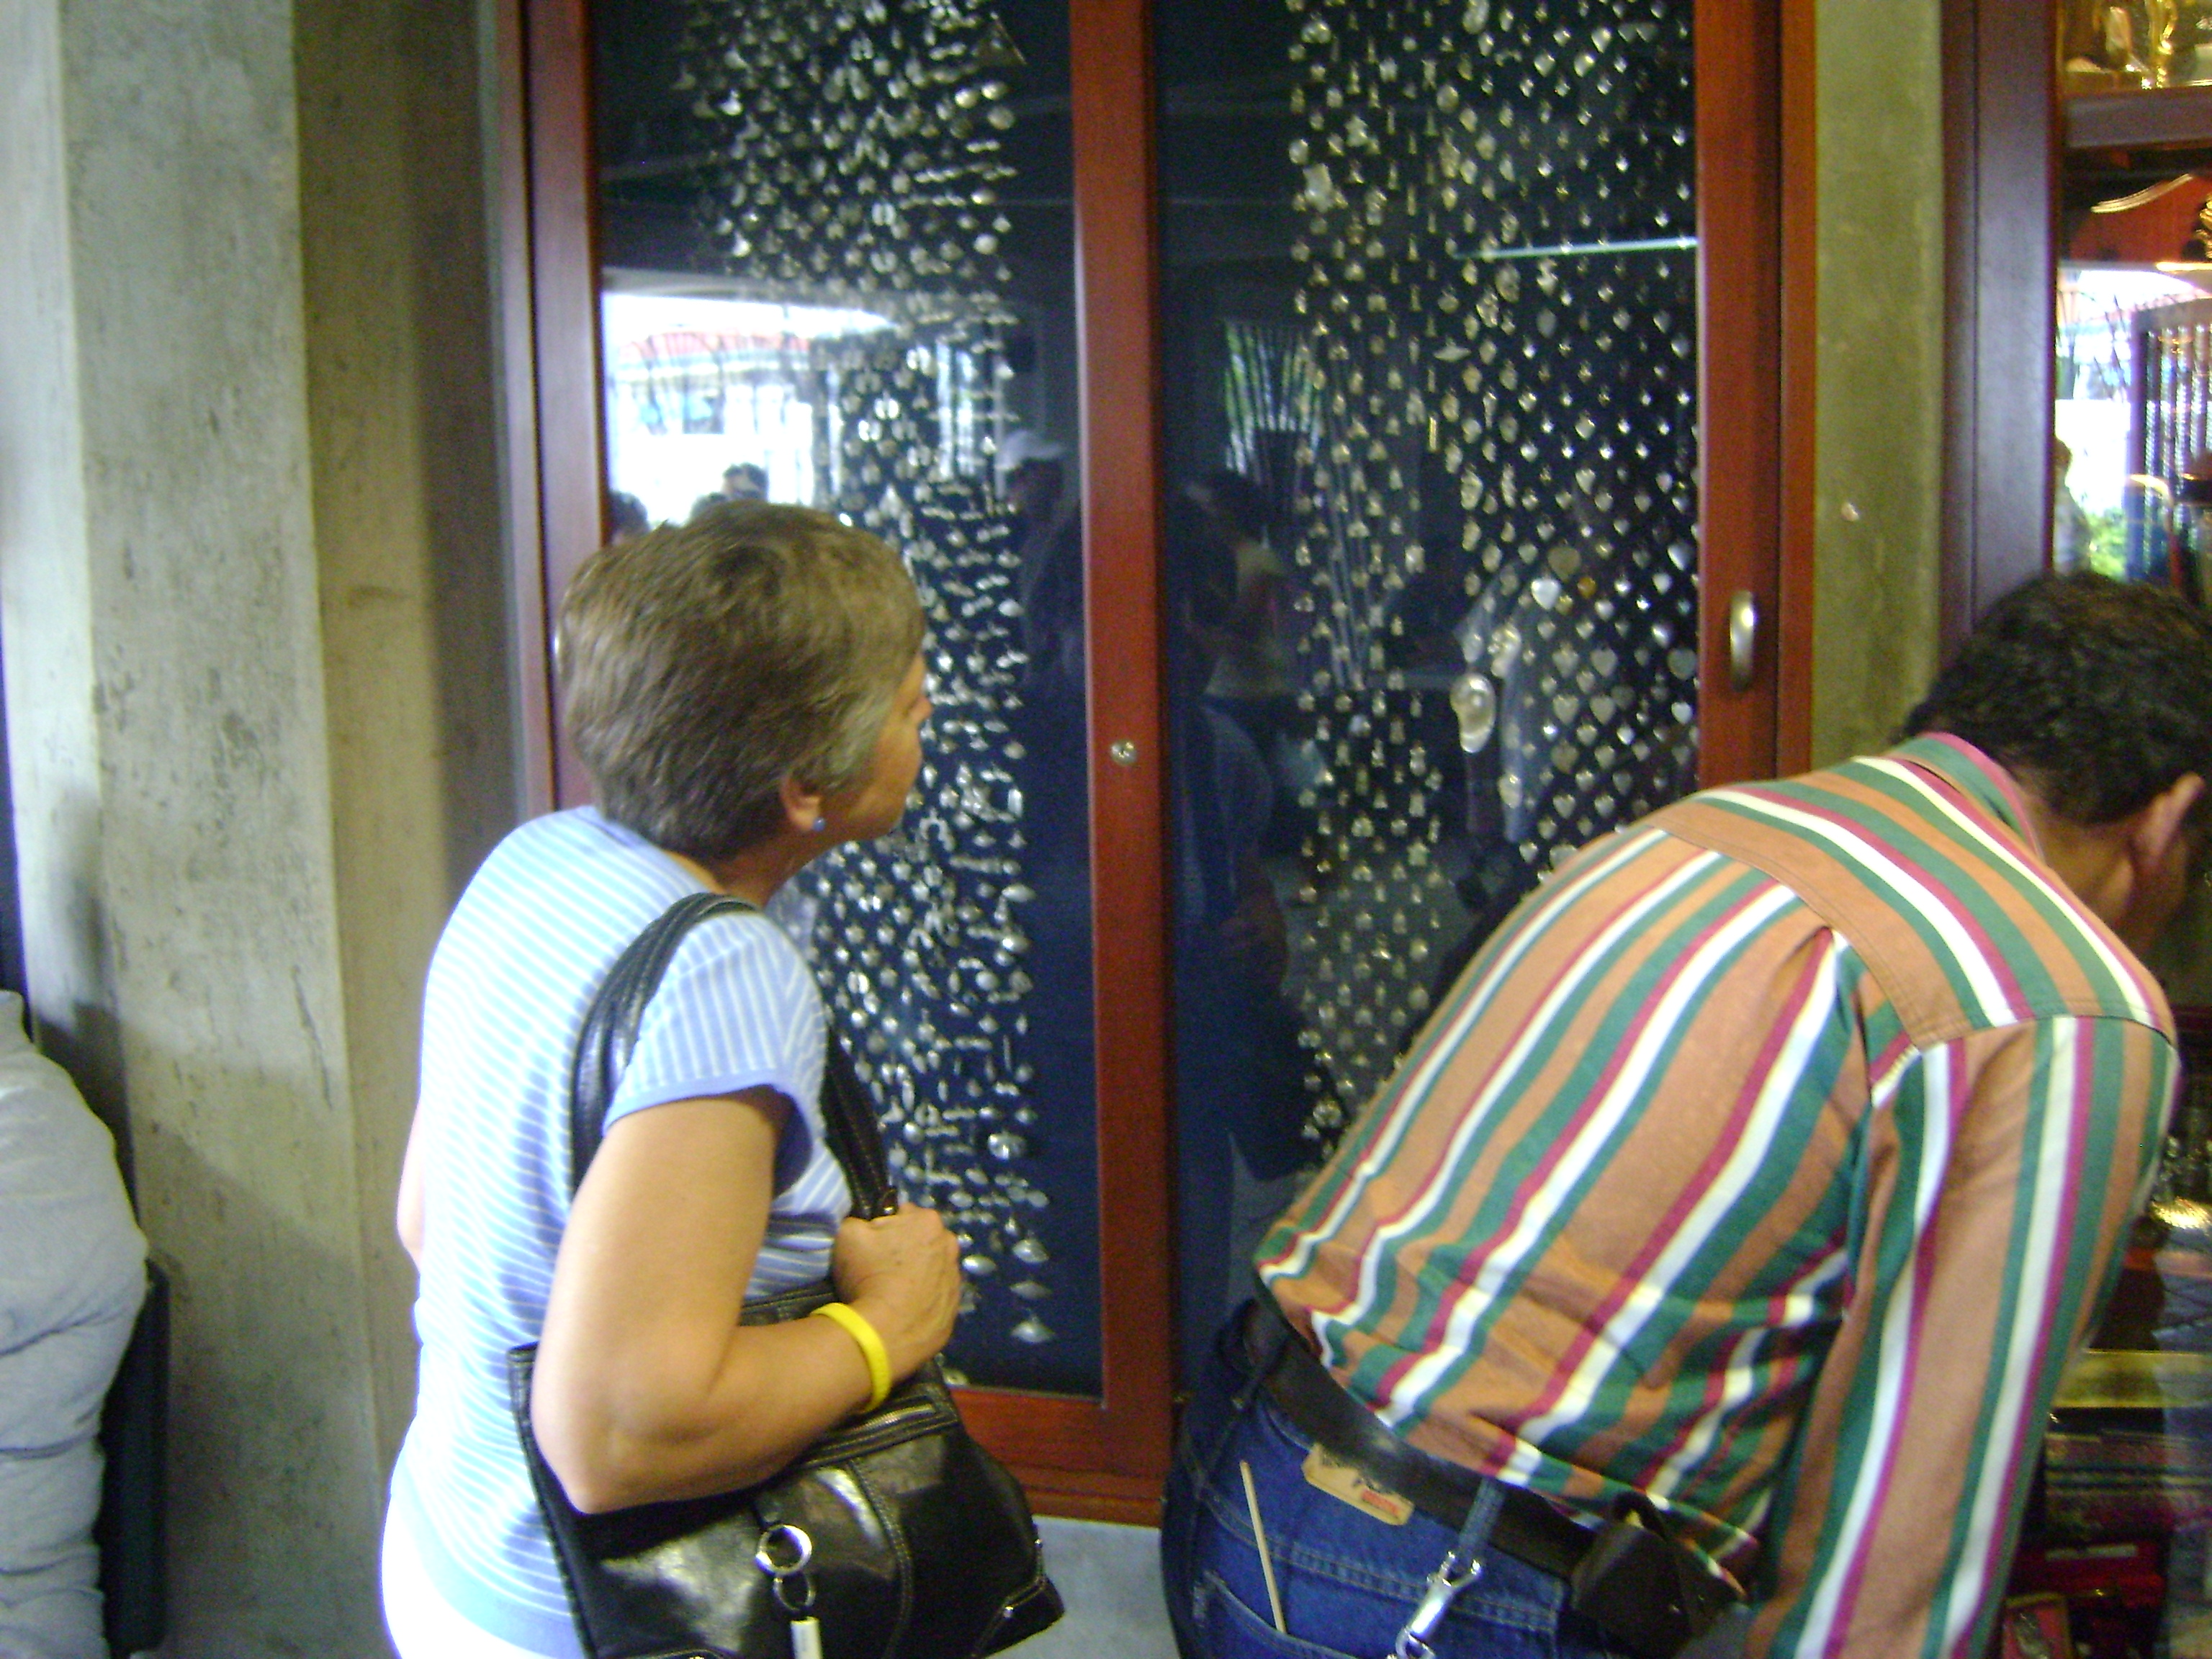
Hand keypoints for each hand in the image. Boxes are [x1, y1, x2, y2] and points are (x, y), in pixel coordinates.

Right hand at [830, 1204, 961, 1379]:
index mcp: (928, 1221)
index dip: (884, 1228)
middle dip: (904, 1250)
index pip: (904, 1214)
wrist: (883, 1333)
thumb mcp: (848, 1234)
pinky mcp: (953, 1311)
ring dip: (916, 1276)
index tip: (872, 1245)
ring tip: (892, 1295)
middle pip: (921, 1241)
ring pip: (931, 1270)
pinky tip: (903, 1312)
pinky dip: (922, 1301)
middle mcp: (950, 1246)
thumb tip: (864, 1225)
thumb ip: (859, 1221)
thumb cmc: (867, 1276)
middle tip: (880, 1270)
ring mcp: (955, 1280)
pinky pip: (935, 1298)